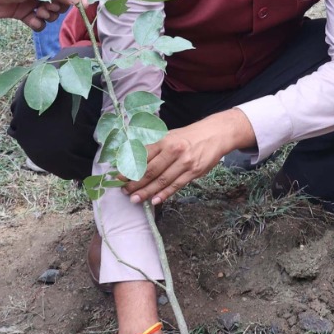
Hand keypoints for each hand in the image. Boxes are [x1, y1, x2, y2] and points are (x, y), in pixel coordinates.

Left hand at [0, 0, 74, 29]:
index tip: (84, 6)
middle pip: (63, 0)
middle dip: (59, 6)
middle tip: (47, 6)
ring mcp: (33, 0)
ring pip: (52, 13)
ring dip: (48, 16)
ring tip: (37, 12)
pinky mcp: (24, 13)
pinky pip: (39, 22)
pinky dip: (37, 24)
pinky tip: (30, 20)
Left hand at [124, 110, 253, 205]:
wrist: (215, 134)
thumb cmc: (189, 136)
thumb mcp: (170, 136)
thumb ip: (154, 148)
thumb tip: (135, 162)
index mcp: (164, 140)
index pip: (143, 157)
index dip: (129, 169)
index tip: (118, 178)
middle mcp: (173, 150)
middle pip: (150, 171)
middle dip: (135, 183)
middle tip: (125, 192)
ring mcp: (184, 162)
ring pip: (162, 180)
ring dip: (147, 191)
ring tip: (135, 199)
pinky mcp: (194, 172)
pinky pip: (176, 185)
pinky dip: (165, 194)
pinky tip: (155, 200)